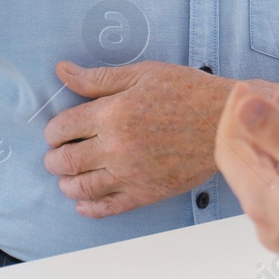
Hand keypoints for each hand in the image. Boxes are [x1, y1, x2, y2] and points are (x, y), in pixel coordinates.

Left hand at [44, 60, 233, 217]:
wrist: (225, 123)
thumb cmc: (187, 93)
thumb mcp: (142, 74)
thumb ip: (98, 78)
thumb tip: (62, 70)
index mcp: (112, 114)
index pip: (62, 128)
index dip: (53, 131)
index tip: (58, 131)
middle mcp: (116, 147)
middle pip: (65, 161)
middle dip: (54, 158)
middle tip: (58, 154)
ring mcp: (130, 174)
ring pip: (80, 187)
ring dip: (66, 183)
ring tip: (69, 175)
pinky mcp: (145, 193)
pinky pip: (107, 208)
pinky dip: (88, 207)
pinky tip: (84, 201)